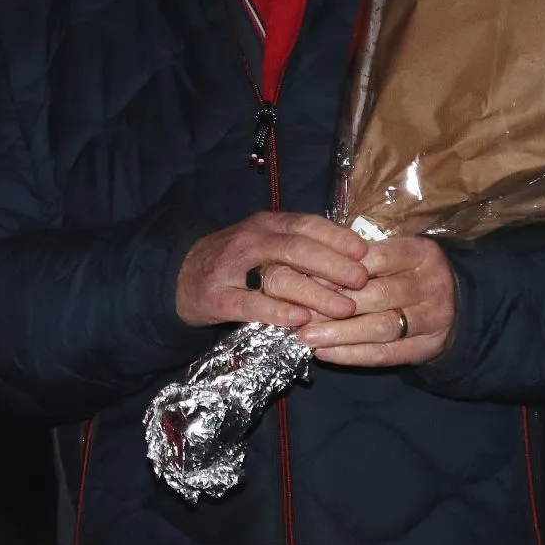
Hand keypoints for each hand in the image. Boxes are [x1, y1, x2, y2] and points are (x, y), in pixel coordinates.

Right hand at [176, 212, 371, 328]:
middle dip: (332, 264)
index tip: (365, 253)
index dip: (337, 237)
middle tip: (361, 280)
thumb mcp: (266, 244)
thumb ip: (301, 247)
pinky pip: (250, 304)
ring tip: (343, 308)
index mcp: (267, 225)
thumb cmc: (236, 262)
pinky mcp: (218, 297)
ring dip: (313, 292)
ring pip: (276, 275)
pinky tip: (300, 320)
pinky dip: (276, 312)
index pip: (306, 224)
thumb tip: (354, 257)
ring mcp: (232, 269)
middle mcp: (250, 241)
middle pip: (295, 248)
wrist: (180, 276)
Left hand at [297, 234, 457, 366]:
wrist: (455, 306)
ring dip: (339, 334)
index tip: (305, 278)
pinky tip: (324, 353)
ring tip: (306, 337)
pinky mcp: (427, 347)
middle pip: (378, 295)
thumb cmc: (406, 274)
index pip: (376, 258)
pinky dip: (351, 355)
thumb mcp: (392, 255)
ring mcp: (434, 318)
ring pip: (381, 327)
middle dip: (333, 305)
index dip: (339, 270)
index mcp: (421, 253)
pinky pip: (385, 354)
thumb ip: (359, 259)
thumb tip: (308, 271)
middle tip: (299, 312)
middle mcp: (432, 284)